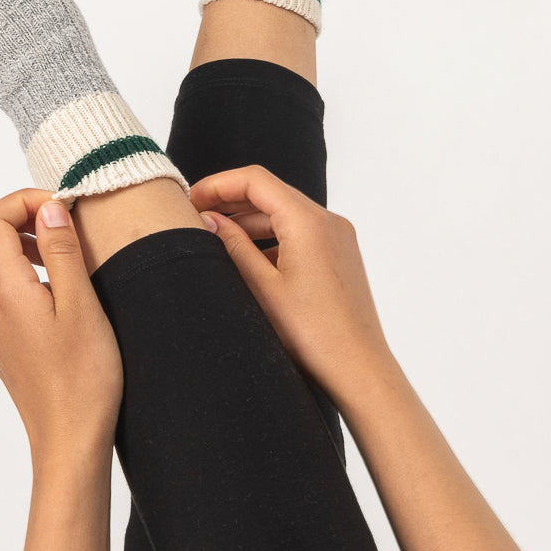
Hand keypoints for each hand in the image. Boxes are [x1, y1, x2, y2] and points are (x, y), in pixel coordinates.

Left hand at [0, 189, 122, 472]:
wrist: (68, 437)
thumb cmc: (83, 378)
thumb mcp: (82, 305)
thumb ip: (61, 252)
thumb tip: (48, 209)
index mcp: (3, 290)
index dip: (25, 201)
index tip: (62, 210)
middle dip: (8, 213)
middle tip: (51, 221)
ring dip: (8, 238)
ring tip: (54, 248)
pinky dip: (9, 264)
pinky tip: (49, 280)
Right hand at [190, 165, 393, 408]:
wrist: (359, 370)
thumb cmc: (315, 336)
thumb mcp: (261, 288)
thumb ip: (233, 247)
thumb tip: (210, 220)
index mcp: (308, 222)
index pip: (255, 180)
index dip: (218, 184)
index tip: (192, 198)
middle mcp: (328, 221)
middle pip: (271, 192)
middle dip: (231, 199)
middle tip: (197, 214)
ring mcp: (337, 237)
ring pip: (285, 212)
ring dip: (250, 219)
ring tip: (216, 235)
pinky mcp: (340, 255)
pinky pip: (301, 231)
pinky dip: (272, 235)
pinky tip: (249, 256)